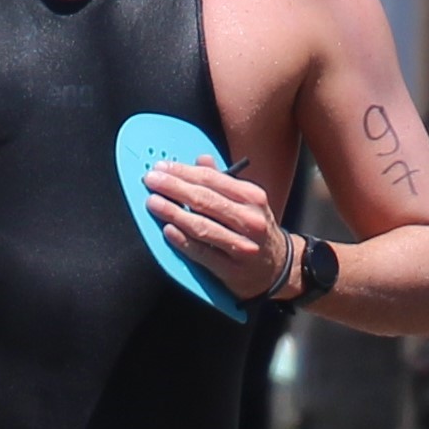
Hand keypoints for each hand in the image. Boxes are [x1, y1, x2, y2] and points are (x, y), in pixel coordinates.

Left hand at [142, 157, 288, 300]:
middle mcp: (250, 220)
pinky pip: (203, 253)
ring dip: (174, 213)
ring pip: (203, 226)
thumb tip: (201, 160)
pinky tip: (167, 231)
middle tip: (151, 180)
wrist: (277, 268)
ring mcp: (243, 246)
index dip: (183, 171)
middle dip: (174, 187)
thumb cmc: (255, 230)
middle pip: (205, 200)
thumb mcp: (247, 202)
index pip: (212, 179)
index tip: (161, 167)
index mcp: (252, 197)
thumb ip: (222, 180)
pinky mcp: (232, 269)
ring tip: (153, 202)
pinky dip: (183, 241)